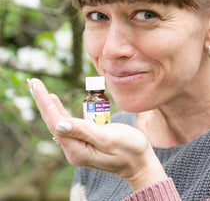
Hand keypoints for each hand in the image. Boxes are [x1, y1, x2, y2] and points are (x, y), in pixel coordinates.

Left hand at [27, 78, 167, 190]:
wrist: (140, 163)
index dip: (45, 102)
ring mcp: (79, 146)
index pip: (55, 123)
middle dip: (42, 101)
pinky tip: (55, 102)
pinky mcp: (85, 141)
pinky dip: (61, 111)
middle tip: (32, 82)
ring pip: (59, 122)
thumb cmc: (130, 149)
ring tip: (38, 89)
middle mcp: (74, 149)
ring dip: (49, 105)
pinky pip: (69, 124)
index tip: (36, 85)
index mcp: (77, 150)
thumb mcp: (108, 139)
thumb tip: (59, 124)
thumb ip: (84, 131)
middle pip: (53, 122)